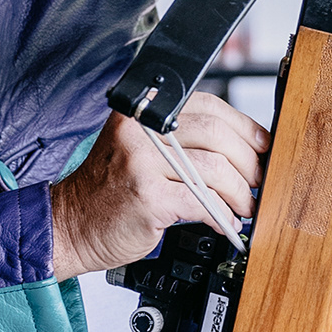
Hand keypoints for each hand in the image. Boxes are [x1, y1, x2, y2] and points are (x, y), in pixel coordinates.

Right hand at [50, 92, 269, 280]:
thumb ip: (177, 141)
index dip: (243, 126)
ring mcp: (141, 163)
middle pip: (216, 135)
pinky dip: (222, 213)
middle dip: (249, 161)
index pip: (207, 106)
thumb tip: (239, 147)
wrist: (69, 225)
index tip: (262, 145)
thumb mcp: (136, 149)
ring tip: (246, 206)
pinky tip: (225, 221)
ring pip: (214, 168)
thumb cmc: (107, 192)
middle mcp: (140, 131)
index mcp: (141, 113)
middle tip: (258, 180)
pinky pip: (202, 202)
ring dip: (240, 191)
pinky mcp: (148, 197)